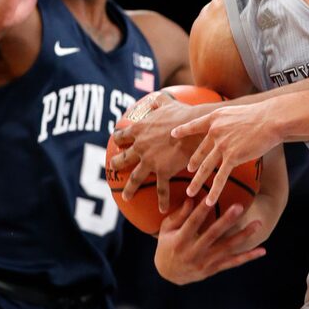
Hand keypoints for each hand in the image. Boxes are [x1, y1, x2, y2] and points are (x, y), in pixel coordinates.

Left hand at [110, 92, 202, 212]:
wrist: (195, 129)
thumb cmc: (182, 114)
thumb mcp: (168, 103)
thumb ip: (158, 101)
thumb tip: (154, 99)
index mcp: (140, 130)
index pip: (122, 135)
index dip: (119, 138)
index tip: (118, 142)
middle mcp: (140, 147)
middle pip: (122, 158)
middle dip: (117, 164)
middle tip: (113, 168)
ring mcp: (149, 161)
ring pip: (134, 178)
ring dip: (129, 189)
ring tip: (126, 197)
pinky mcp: (162, 172)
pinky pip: (160, 189)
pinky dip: (162, 200)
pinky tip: (162, 209)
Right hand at [154, 198, 264, 284]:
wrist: (167, 274)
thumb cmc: (166, 244)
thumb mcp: (166, 229)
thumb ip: (179, 214)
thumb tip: (191, 198)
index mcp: (180, 240)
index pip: (193, 222)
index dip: (202, 209)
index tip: (212, 196)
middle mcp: (193, 252)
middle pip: (213, 234)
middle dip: (227, 220)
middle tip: (240, 206)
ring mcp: (205, 263)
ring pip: (227, 249)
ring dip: (243, 236)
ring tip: (257, 224)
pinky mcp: (213, 270)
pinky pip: (233, 263)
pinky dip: (248, 257)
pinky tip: (261, 251)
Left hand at [171, 103, 280, 205]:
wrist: (271, 119)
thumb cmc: (260, 114)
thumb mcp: (237, 111)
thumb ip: (228, 121)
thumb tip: (229, 125)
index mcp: (215, 118)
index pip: (195, 125)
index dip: (183, 130)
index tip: (173, 134)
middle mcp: (215, 132)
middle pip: (199, 151)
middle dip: (192, 163)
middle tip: (188, 170)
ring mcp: (222, 145)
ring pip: (205, 167)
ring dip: (197, 182)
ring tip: (190, 192)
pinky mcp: (232, 157)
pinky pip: (220, 177)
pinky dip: (214, 191)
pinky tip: (209, 201)